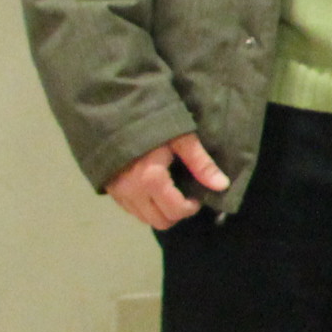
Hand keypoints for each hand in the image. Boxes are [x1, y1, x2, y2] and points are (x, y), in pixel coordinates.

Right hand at [106, 133, 227, 228]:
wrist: (112, 110)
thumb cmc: (150, 122)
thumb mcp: (181, 138)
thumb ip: (201, 164)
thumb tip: (222, 185)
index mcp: (151, 180)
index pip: (175, 211)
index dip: (191, 207)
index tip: (196, 194)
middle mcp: (131, 191)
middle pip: (159, 221)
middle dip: (176, 213)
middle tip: (184, 195)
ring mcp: (117, 192)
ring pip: (143, 218)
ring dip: (159, 211)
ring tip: (168, 192)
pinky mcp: (109, 189)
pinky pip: (130, 210)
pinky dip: (144, 206)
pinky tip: (151, 189)